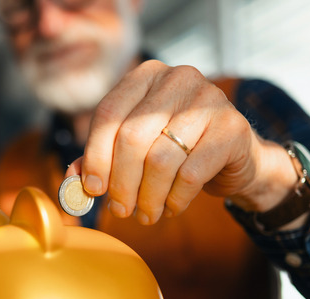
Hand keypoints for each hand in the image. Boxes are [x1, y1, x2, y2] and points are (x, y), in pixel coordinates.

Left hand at [65, 60, 296, 225]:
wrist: (237, 156)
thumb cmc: (178, 150)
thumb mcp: (136, 148)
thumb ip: (101, 158)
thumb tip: (72, 181)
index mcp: (146, 74)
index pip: (108, 114)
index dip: (95, 156)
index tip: (93, 189)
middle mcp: (178, 78)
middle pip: (132, 137)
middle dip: (122, 183)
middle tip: (121, 211)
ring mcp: (209, 99)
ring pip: (161, 159)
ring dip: (148, 197)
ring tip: (146, 214)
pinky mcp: (232, 128)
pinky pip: (190, 174)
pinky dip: (175, 199)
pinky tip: (171, 207)